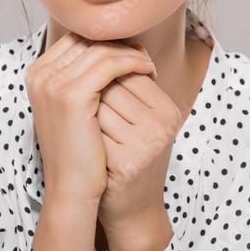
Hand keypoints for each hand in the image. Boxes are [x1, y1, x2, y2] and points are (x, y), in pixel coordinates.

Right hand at [24, 32, 156, 204]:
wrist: (71, 188)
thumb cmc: (79, 150)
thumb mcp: (78, 107)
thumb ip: (85, 78)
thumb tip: (117, 49)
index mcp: (37, 74)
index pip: (77, 40)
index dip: (106, 42)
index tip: (131, 53)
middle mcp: (39, 74)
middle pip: (88, 40)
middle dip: (120, 45)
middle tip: (145, 58)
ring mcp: (52, 83)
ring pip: (101, 50)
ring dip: (131, 54)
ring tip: (150, 67)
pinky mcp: (70, 95)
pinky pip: (110, 65)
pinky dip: (133, 63)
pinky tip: (149, 72)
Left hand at [95, 55, 182, 240]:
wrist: (132, 208)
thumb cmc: (130, 156)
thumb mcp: (141, 119)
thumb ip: (132, 85)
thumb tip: (115, 42)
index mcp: (168, 110)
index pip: (129, 70)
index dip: (104, 79)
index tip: (96, 95)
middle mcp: (162, 126)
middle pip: (112, 85)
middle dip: (92, 94)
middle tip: (86, 112)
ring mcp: (145, 145)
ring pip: (98, 105)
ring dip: (83, 111)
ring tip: (85, 127)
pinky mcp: (125, 164)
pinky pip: (91, 131)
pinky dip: (81, 133)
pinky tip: (82, 144)